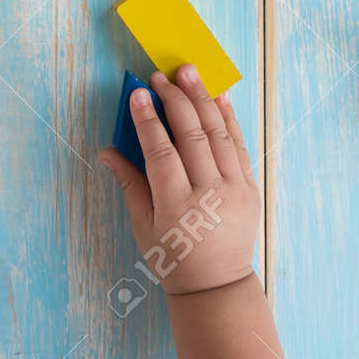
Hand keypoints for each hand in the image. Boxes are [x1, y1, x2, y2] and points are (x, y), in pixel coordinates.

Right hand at [99, 64, 259, 294]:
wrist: (216, 285)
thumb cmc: (172, 257)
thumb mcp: (142, 226)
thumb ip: (129, 184)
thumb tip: (107, 151)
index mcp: (177, 207)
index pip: (160, 153)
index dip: (148, 120)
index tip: (138, 94)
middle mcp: (210, 196)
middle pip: (192, 136)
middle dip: (176, 99)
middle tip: (162, 75)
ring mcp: (235, 190)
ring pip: (219, 134)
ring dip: (203, 99)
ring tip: (191, 73)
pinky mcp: (251, 188)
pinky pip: (240, 145)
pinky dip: (229, 118)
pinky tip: (218, 96)